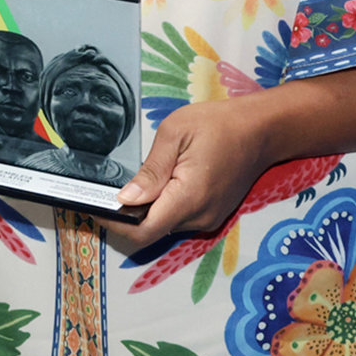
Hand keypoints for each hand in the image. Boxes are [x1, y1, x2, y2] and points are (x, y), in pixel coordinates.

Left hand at [104, 99, 265, 252]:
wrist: (260, 130)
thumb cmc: (217, 124)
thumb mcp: (175, 134)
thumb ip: (151, 170)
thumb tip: (126, 199)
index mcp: (189, 197)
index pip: (145, 230)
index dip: (116, 224)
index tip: (94, 208)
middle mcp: (200, 217)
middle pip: (152, 230)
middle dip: (125, 218)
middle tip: (100, 195)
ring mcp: (208, 218)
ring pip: (165, 225)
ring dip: (143, 212)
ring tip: (122, 189)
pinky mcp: (212, 214)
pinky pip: (179, 218)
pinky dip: (160, 208)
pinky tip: (150, 188)